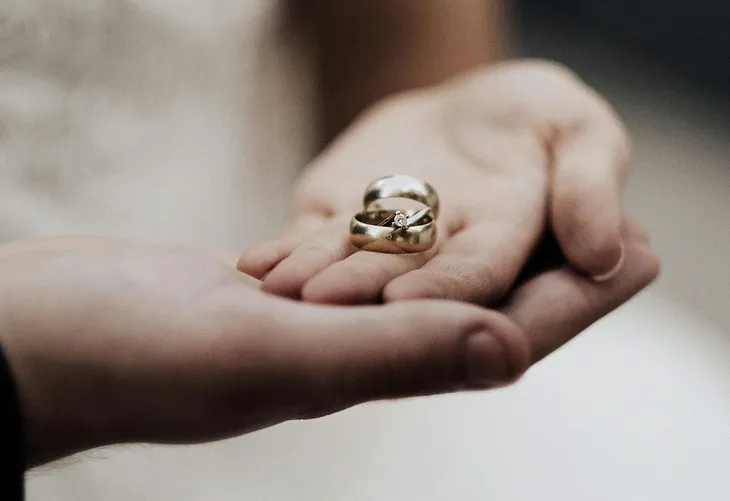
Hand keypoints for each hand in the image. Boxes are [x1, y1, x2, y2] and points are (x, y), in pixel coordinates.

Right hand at [0, 228, 654, 467]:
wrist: (32, 340)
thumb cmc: (126, 356)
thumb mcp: (262, 352)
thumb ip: (384, 356)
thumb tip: (507, 354)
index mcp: (355, 373)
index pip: (493, 336)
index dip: (575, 301)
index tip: (642, 254)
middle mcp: (344, 355)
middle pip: (474, 308)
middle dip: (549, 272)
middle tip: (615, 225)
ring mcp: (307, 325)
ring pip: (425, 286)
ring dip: (486, 251)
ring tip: (538, 212)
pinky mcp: (272, 295)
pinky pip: (366, 267)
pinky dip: (412, 240)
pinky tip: (431, 221)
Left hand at [239, 60, 631, 304]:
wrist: (466, 107)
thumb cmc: (534, 119)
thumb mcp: (579, 133)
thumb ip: (591, 184)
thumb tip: (606, 254)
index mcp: (503, 243)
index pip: (478, 274)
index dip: (448, 288)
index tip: (409, 300)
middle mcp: (438, 257)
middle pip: (402, 280)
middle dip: (363, 293)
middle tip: (321, 304)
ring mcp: (383, 245)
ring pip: (348, 266)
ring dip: (313, 279)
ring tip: (276, 286)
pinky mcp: (340, 225)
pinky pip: (312, 243)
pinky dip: (286, 255)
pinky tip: (255, 263)